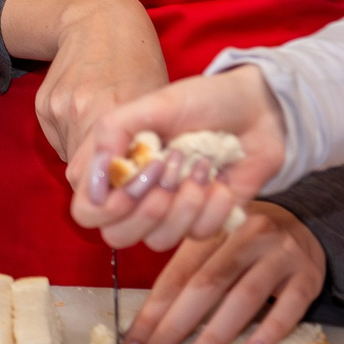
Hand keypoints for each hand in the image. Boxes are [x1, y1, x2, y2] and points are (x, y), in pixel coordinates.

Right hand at [33, 0, 168, 182]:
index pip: (103, 179)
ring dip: (87, 156)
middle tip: (118, 170)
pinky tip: (87, 116)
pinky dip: (73, 138)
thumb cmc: (138, 61)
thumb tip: (136, 182)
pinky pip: (59, 139)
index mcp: (116, 111)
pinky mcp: (43, 105)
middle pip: (82, 173)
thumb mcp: (155, 99)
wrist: (98, 21)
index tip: (126, 189)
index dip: (112, 192)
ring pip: (70, 157)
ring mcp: (59, 107)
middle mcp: (82, 111)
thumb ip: (146, 142)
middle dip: (98, 179)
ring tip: (105, 134)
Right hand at [70, 66, 286, 252]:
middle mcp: (135, 196)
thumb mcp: (153, 104)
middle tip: (171, 165)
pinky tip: (220, 180)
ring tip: (200, 167)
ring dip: (183, 205)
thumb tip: (93, 183)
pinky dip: (212, 208)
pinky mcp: (202, 222)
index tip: (135, 175)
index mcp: (113, 167)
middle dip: (148, 207)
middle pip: (117, 236)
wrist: (257, 110)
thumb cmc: (202, 101)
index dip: (106, 206)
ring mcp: (168, 213)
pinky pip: (196, 236)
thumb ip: (111, 132)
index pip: (86, 211)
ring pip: (157, 242)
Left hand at [118, 200, 324, 343]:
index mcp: (214, 226)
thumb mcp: (216, 242)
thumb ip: (187, 270)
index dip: (153, 311)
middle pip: (205, 284)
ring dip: (214, 336)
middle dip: (174, 327)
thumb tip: (149, 322)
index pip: (178, 273)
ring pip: (244, 297)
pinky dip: (269, 330)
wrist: (305, 223)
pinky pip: (289, 305)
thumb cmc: (247, 241)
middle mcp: (247, 235)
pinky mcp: (308, 275)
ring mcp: (280, 254)